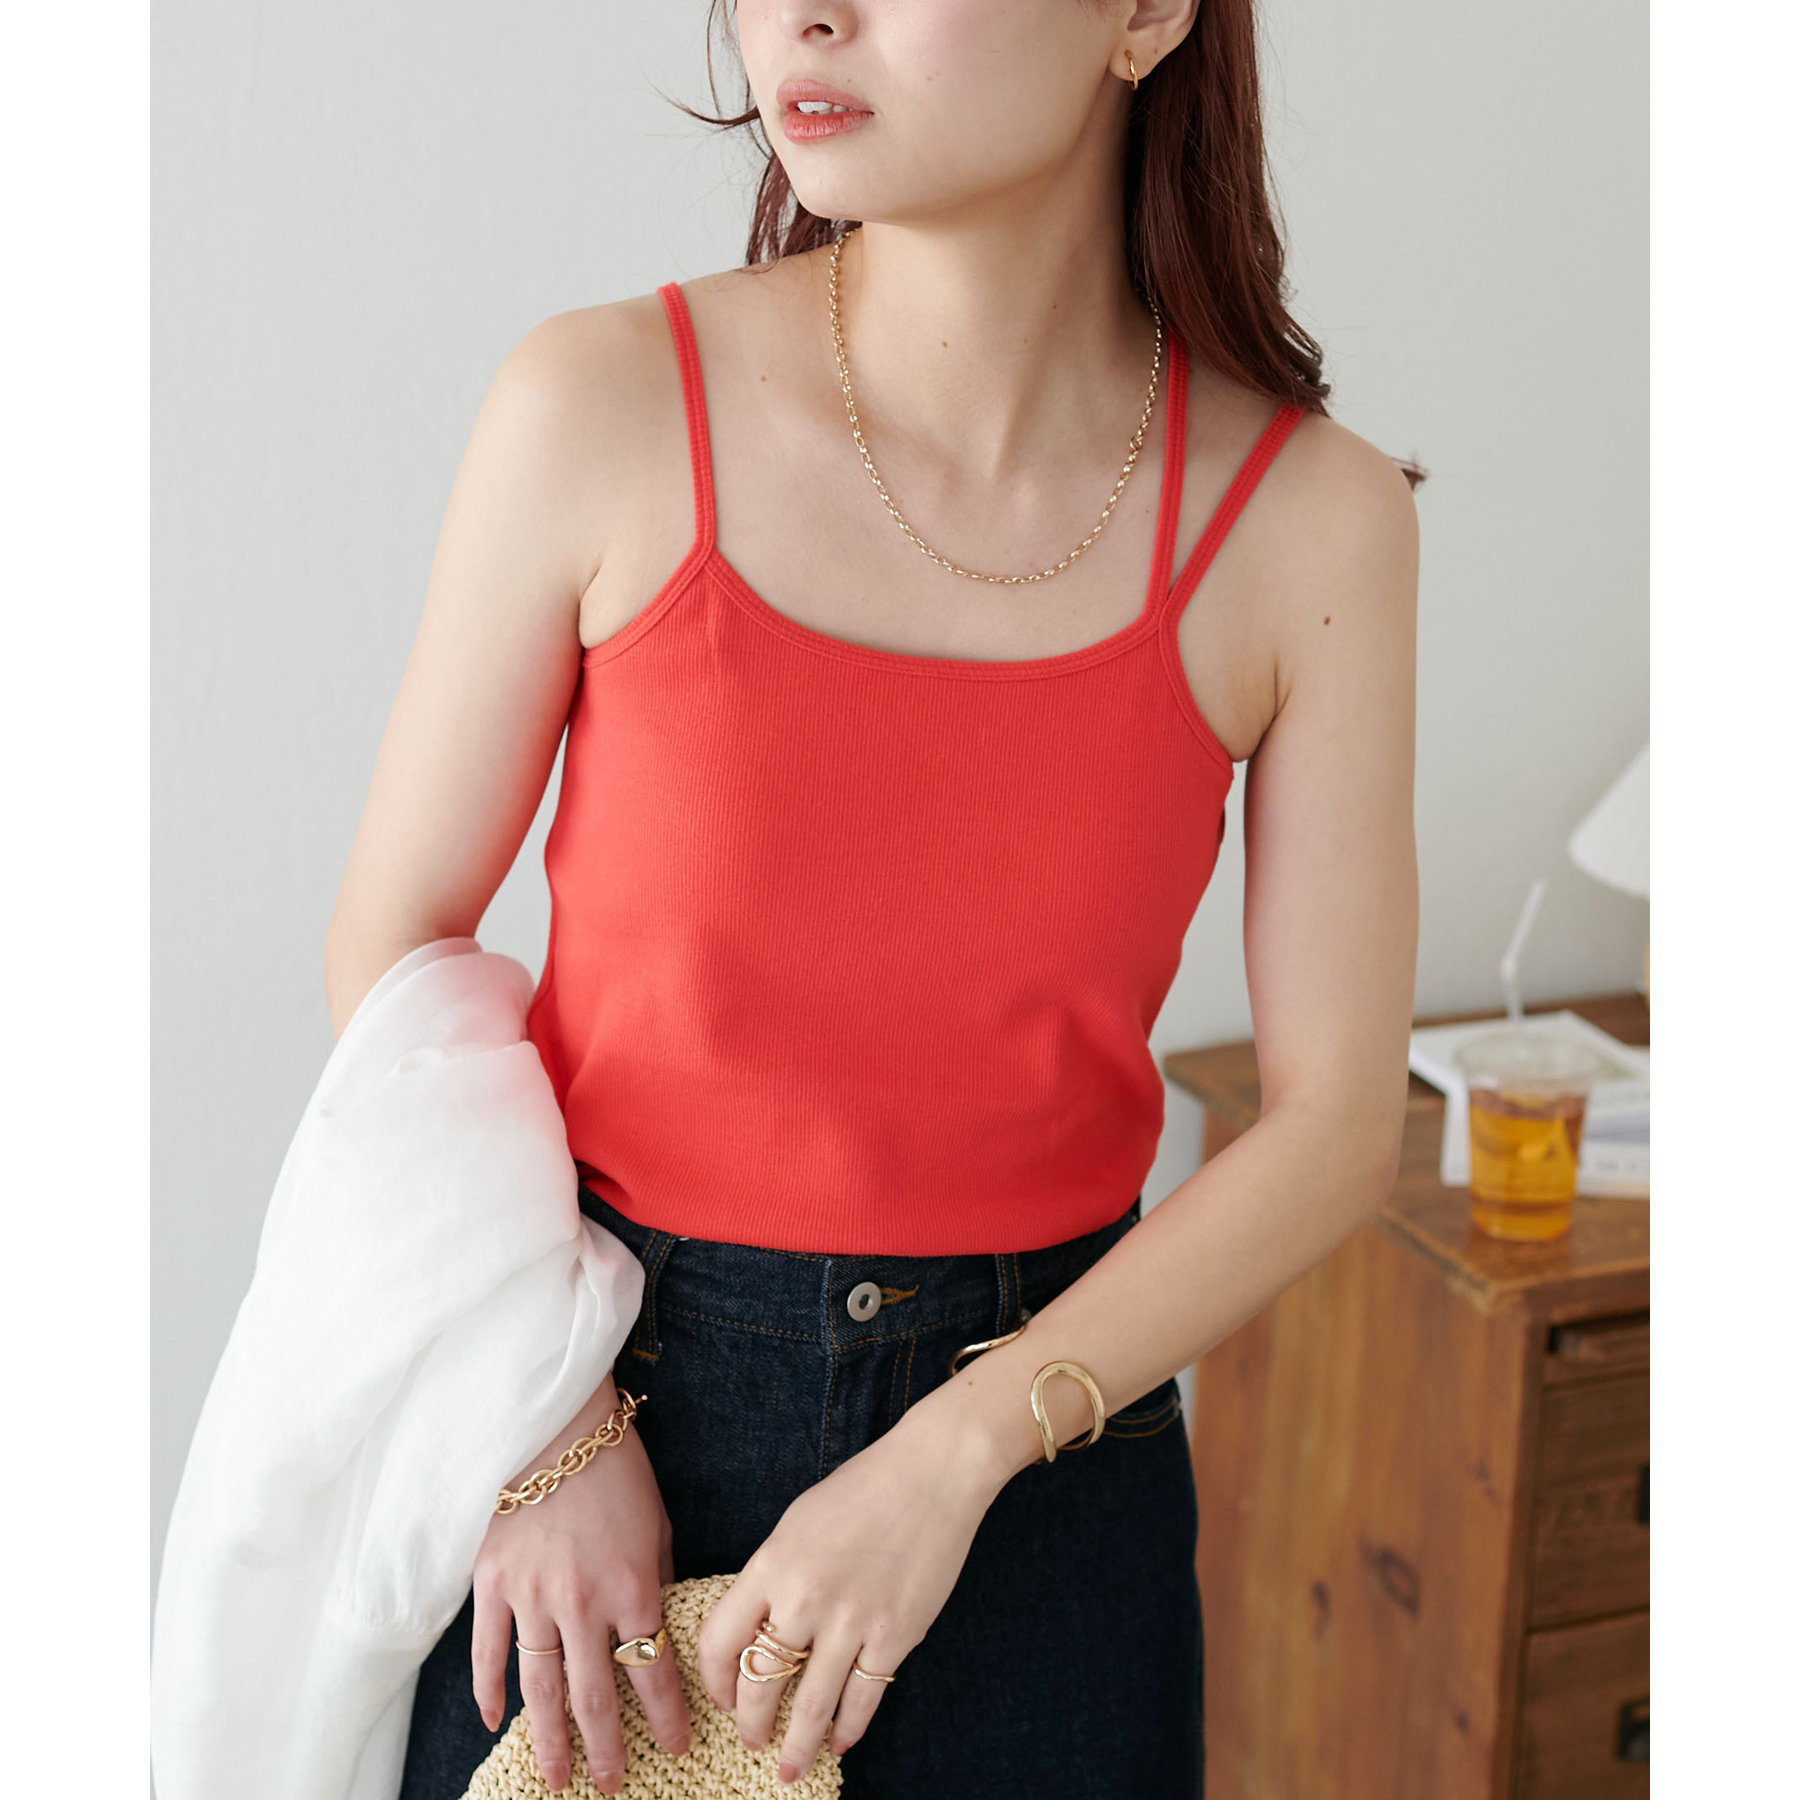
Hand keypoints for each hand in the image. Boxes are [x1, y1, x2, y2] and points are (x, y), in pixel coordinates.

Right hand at [471, 1371, 691, 1793]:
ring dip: (550, 1739)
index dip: (665, 1717)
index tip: (673, 1748)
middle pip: (594, 1696)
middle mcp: (584, 1604)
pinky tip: (496, 1723)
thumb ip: (657, 1580)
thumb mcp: (657, 1523)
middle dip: (606, 1747)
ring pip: (540, 1688)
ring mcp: (533, 1598)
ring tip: (557, 1777)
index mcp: (633, 1588)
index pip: (652, 1671)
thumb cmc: (617, 1469)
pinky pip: (489, 1651)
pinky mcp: (493, 1585)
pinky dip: (490, 1691)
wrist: (556, 1425)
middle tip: (609, 1785)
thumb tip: (658, 1626)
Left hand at [694, 1401, 1009, 1783]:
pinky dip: (849, 1729)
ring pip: (811, 1707)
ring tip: (789, 1767)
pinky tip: (840, 1741)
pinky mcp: (896, 1636)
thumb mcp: (798, 1524)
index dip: (713, 1681)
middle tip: (751, 1741)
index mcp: (771, 1564)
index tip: (721, 1698)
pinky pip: (863, 1699)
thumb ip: (773, 1576)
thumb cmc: (863, 1489)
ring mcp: (852, 1620)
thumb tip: (756, 1631)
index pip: (718, 1640)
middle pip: (759, 1684)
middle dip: (750, 1724)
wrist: (932, 1472)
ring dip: (796, 1746)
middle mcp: (804, 1597)